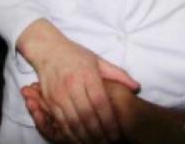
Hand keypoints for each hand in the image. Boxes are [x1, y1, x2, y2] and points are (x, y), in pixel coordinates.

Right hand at [18, 19, 139, 142]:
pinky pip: (59, 123)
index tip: (117, 132)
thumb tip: (136, 87)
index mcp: (88, 74)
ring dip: (85, 137)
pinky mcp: (48, 101)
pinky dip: (70, 134)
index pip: (100, 102)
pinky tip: (80, 139)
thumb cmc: (76, 55)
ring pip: (72, 122)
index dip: (109, 120)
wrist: (48, 50)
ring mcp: (58, 94)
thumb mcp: (99, 60)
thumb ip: (118, 74)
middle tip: (109, 142)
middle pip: (86, 116)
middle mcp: (72, 86)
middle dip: (98, 133)